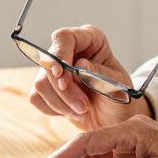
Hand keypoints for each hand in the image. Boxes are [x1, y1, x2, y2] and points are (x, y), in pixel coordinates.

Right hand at [27, 25, 150, 130]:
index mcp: (90, 39)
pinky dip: (54, 109)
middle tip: (83, 107)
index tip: (62, 75)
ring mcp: (55, 68)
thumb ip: (100, 75)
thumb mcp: (118, 87)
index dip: (59, 54)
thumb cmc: (120, 99)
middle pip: (48, 62)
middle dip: (64, 90)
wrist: (114, 119)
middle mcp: (70, 50)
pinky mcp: (46, 87)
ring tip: (82, 111)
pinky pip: (36, 97)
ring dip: (61, 103)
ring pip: (41, 83)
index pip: (65, 37)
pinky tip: (71, 112)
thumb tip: (81, 64)